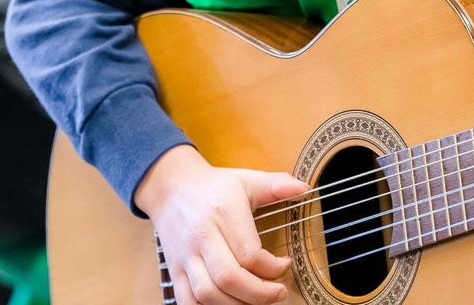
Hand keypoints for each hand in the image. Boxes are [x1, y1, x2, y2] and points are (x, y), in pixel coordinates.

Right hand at [133, 145, 307, 304]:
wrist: (169, 186)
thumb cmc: (213, 187)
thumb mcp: (245, 180)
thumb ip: (276, 185)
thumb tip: (304, 189)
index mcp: (222, 213)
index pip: (250, 254)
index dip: (274, 268)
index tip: (285, 263)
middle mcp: (201, 236)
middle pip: (229, 277)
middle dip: (259, 294)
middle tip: (279, 292)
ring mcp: (184, 256)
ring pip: (207, 294)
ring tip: (256, 301)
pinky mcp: (173, 269)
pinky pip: (186, 301)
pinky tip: (228, 304)